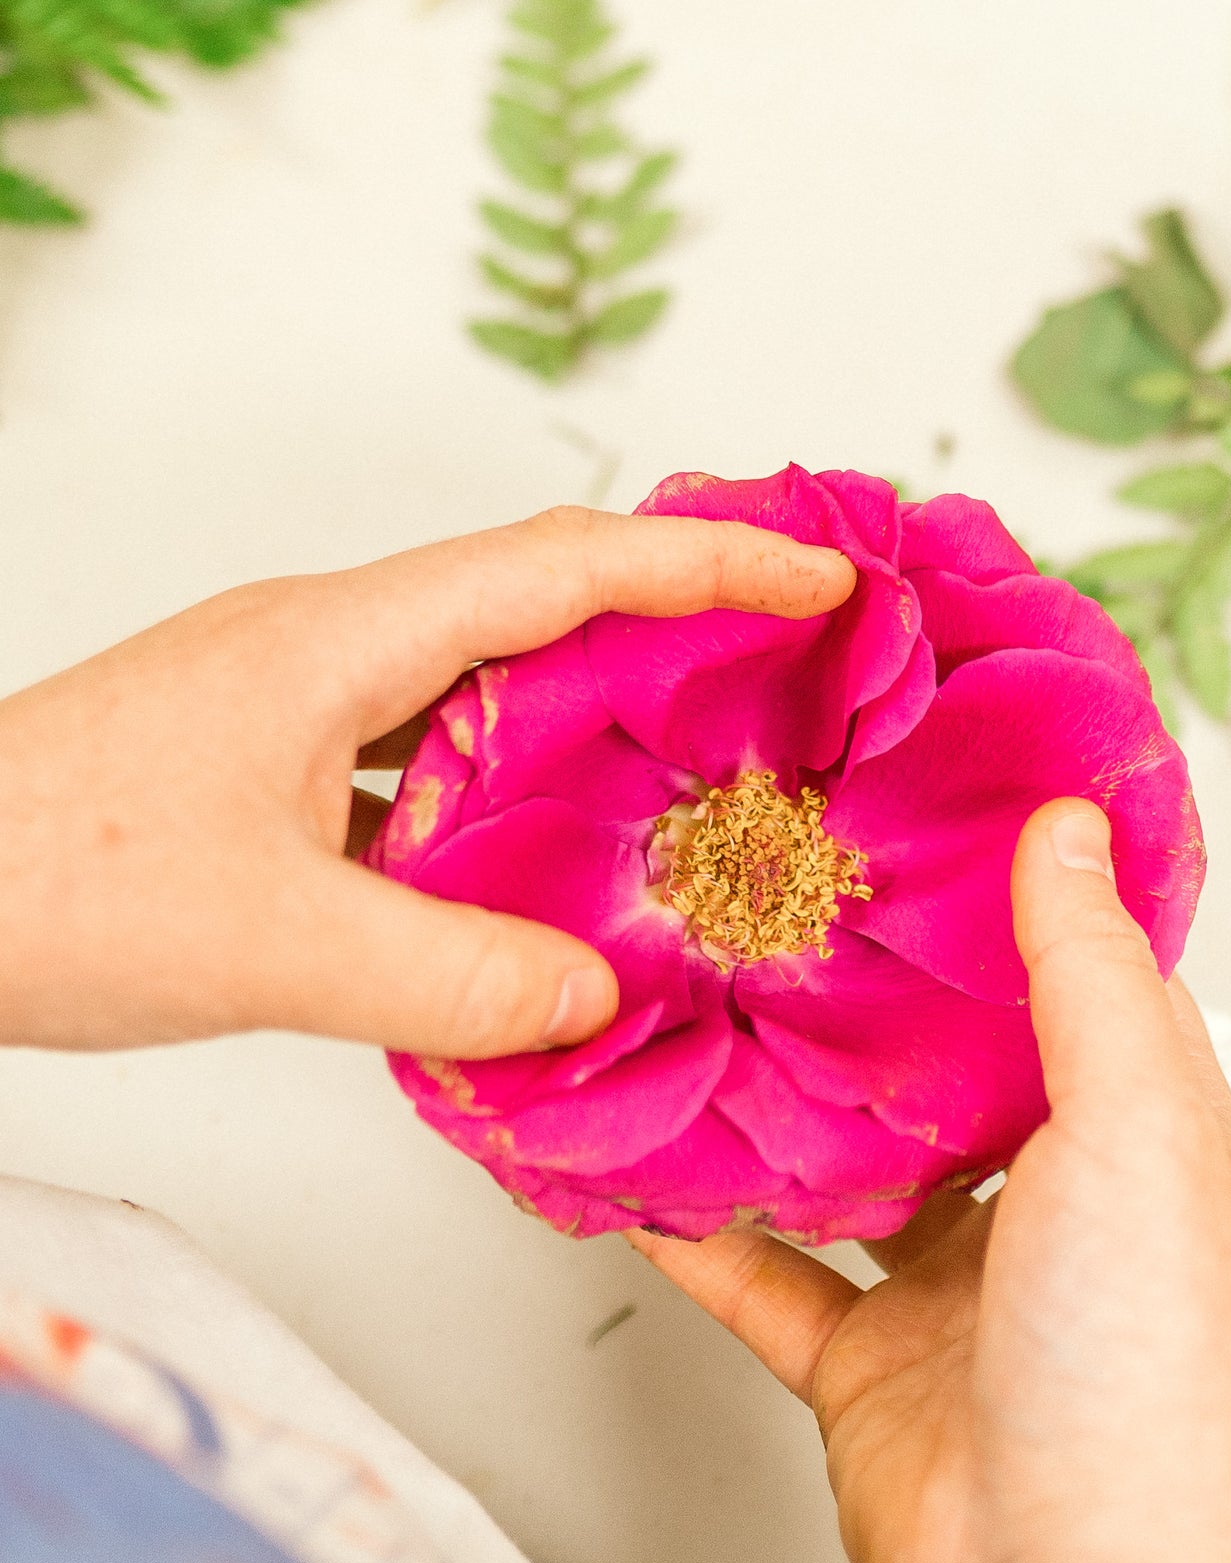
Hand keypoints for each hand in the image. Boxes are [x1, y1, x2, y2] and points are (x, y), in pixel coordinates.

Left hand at [0, 507, 852, 1057]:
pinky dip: (499, 791)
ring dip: (586, 709)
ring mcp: (282, 700)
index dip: (709, 561)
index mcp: (343, 639)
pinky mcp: (251, 763)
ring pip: (475, 679)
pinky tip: (531, 873)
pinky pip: (416, 751)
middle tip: (789, 652)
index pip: (566, 565)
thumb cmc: (45, 882)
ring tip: (694, 765)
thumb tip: (597, 1000)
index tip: (821, 573)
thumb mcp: (273, 949)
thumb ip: (452, 982)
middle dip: (673, 609)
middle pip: (535, 594)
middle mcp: (322, 644)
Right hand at [636, 800, 1230, 1562]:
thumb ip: (1087, 970)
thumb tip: (1076, 828)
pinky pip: (770, 1279)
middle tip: (796, 887)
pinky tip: (643, 1168)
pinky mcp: (870, 1366)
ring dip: (785, 1101)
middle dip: (882, 992)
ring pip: (854, 1169)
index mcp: (1149, 1140)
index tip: (944, 810)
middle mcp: (1060, 1208)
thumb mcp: (1136, 1121)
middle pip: (959, 1071)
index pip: (1089, 989)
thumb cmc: (1141, 1377)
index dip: (1028, 900)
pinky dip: (705, 1229)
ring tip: (709, 996)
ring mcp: (959, 1289)